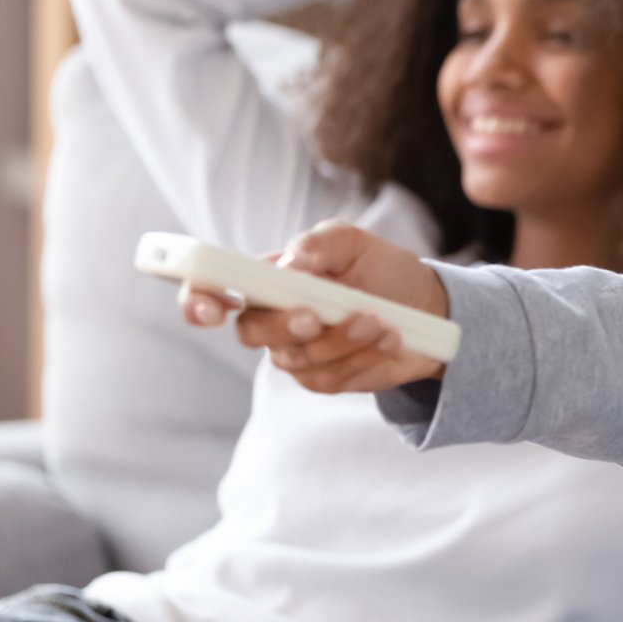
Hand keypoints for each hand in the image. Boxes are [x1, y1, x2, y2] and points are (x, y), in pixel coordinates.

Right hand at [179, 221, 450, 392]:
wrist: (425, 307)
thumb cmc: (379, 269)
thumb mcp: (353, 242)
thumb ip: (318, 245)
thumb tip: (290, 265)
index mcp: (266, 279)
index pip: (209, 289)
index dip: (197, 300)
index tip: (210, 308)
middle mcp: (271, 318)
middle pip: (252, 332)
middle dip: (285, 325)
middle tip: (317, 315)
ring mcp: (295, 352)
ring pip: (299, 357)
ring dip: (342, 339)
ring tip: (381, 319)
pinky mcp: (323, 378)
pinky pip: (332, 377)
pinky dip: (364, 356)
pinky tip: (390, 338)